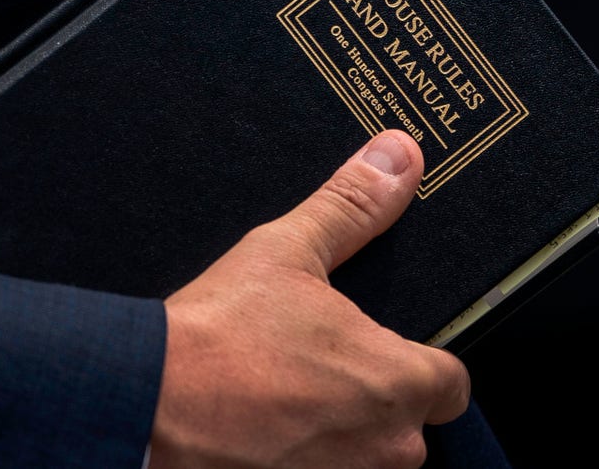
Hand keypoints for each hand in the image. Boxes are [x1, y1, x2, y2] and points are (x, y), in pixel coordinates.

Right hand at [149, 130, 470, 467]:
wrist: (146, 401)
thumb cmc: (217, 334)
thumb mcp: (289, 251)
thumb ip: (354, 207)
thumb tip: (396, 158)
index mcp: (398, 381)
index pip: (452, 384)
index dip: (424, 362)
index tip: (384, 348)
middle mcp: (385, 445)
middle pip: (411, 424)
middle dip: (377, 399)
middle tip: (322, 364)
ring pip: (368, 455)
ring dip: (342, 432)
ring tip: (288, 393)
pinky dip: (306, 457)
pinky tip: (267, 426)